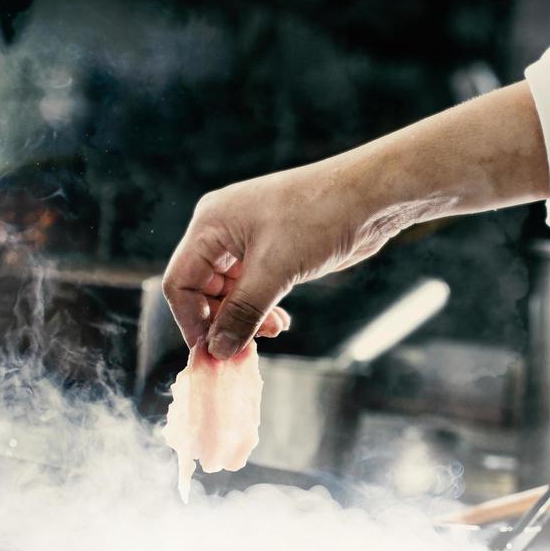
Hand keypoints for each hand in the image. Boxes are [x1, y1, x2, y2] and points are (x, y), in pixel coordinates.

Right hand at [163, 158, 440, 358]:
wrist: (368, 197)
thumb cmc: (318, 219)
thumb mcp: (275, 270)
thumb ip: (243, 312)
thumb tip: (219, 350)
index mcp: (210, 224)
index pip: (181, 282)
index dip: (193, 322)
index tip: (213, 353)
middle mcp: (222, 231)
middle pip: (202, 290)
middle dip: (222, 321)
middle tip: (244, 349)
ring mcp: (247, 240)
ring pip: (229, 292)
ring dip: (245, 318)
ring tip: (271, 331)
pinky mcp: (272, 250)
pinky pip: (252, 287)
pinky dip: (261, 308)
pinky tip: (280, 322)